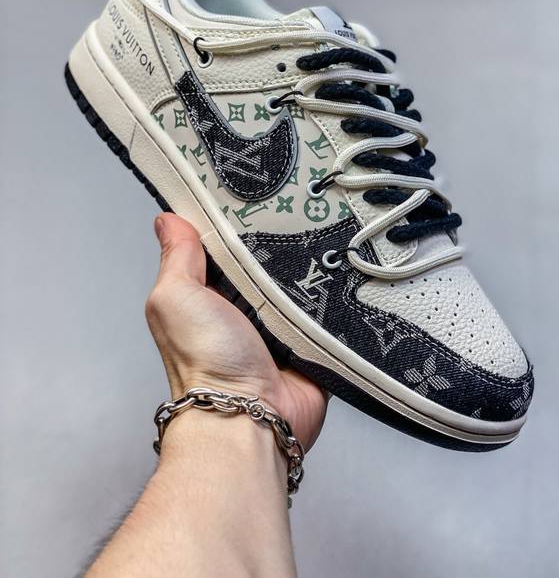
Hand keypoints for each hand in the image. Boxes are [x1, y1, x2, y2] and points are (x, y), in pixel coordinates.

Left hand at [146, 213, 327, 448]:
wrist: (251, 418)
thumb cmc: (206, 365)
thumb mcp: (176, 298)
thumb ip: (177, 258)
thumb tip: (168, 220)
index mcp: (209, 295)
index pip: (224, 245)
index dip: (235, 220)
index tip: (254, 191)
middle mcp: (243, 309)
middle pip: (266, 260)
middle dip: (279, 240)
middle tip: (296, 209)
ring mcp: (279, 326)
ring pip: (301, 281)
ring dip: (309, 268)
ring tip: (322, 236)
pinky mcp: (311, 342)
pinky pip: (328, 309)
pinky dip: (333, 295)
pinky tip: (339, 272)